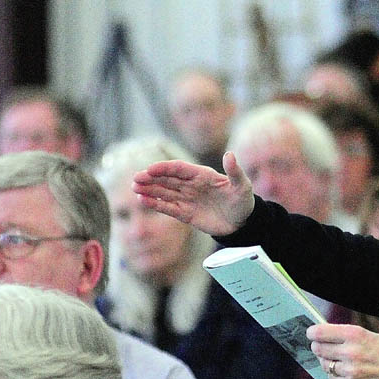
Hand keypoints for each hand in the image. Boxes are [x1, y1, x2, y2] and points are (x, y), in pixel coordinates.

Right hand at [131, 151, 254, 235]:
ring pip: (164, 192)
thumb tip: (230, 154)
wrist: (243, 223)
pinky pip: (168, 207)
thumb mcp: (242, 185)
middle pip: (167, 179)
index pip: (179, 168)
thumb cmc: (243, 201)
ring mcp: (187, 199)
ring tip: (135, 188)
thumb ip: (234, 171)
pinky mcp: (185, 214)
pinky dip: (156, 204)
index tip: (150, 170)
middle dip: (151, 178)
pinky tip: (143, 200)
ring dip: (150, 189)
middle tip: (135, 179)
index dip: (164, 168)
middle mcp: (192, 185)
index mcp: (202, 175)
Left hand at [308, 323, 378, 378]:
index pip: (322, 332)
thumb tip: (323, 336)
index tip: (310, 332)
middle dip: (317, 346)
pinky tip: (340, 369)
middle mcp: (351, 351)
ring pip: (325, 365)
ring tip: (331, 357)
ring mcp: (351, 370)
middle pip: (319, 349)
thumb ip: (345, 336)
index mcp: (355, 334)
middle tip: (318, 345)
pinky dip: (333, 373)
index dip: (312, 332)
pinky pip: (333, 378)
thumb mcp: (367, 334)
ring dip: (325, 361)